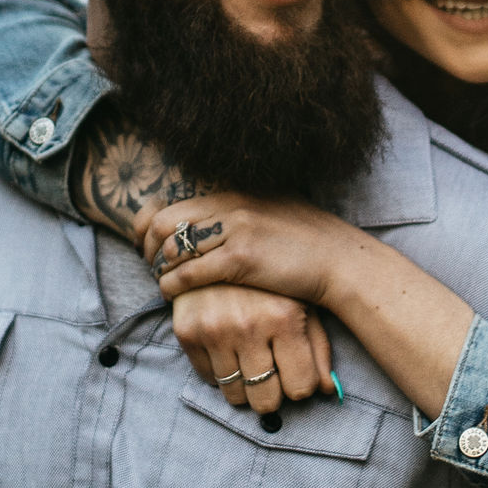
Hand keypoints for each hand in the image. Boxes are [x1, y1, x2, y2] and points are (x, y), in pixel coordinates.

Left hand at [144, 191, 351, 314]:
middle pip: (165, 224)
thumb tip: (207, 221)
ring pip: (173, 249)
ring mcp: (235, 230)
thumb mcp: (269, 212)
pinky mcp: (241, 259)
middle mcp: (230, 205)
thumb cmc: (306, 243)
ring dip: (160, 270)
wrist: (339, 260)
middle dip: (148, 249)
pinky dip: (174, 285)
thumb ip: (237, 212)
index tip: (149, 246)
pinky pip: (190, 273)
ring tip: (164, 283)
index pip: (172, 205)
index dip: (150, 228)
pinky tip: (174, 295)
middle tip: (150, 268)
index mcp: (233, 193)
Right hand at [166, 285, 333, 415]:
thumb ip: (318, 349)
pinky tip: (226, 349)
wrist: (217, 243)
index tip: (295, 376)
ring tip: (248, 362)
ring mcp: (215, 330)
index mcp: (284, 318)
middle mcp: (248, 326)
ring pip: (235, 395)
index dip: (300, 386)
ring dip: (244, 386)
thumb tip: (330, 391)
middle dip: (271, 394)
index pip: (300, 388)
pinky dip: (218, 372)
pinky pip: (207, 378)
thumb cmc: (270, 281)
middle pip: (266, 400)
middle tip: (270, 377)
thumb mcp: (301, 306)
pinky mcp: (187, 331)